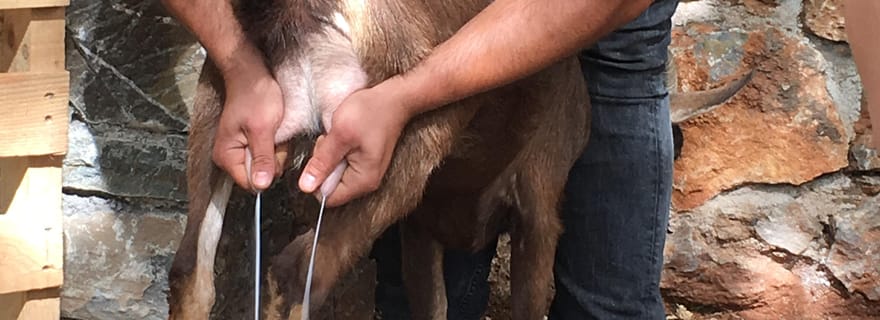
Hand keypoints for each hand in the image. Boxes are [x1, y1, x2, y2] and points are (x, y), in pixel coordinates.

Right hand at [212, 70, 285, 190]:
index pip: (250, 183)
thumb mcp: (262, 128)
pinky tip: (274, 129)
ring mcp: (241, 150)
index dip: (267, 172)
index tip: (272, 150)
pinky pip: (269, 154)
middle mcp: (230, 157)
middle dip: (273, 159)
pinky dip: (276, 144)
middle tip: (273, 136)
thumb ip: (262, 158)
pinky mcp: (251, 143)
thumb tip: (261, 185)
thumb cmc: (255, 96)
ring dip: (277, 150)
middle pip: (260, 176)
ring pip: (267, 165)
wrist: (252, 74)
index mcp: (227, 156)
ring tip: (274, 130)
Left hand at [297, 86, 413, 206]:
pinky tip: (344, 137)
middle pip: (330, 186)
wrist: (393, 99)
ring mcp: (366, 172)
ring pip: (334, 174)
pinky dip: (337, 151)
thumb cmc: (371, 112)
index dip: (317, 178)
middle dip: (323, 164)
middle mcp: (366, 181)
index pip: (327, 197)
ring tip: (339, 136)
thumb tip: (306, 187)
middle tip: (332, 141)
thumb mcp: (340, 135)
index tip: (323, 155)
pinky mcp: (364, 162)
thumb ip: (322, 162)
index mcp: (362, 180)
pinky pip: (342, 164)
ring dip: (329, 156)